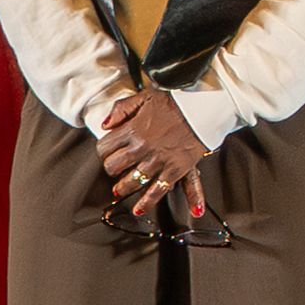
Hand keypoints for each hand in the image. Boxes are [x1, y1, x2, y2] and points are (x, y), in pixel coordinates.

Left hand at [95, 84, 211, 219]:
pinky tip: (139, 208)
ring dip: (123, 187)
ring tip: (120, 189)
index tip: (106, 151)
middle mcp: (142, 147)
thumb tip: (105, 125)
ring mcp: (158, 161)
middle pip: (114, 167)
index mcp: (133, 130)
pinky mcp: (174, 170)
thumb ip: (121, 109)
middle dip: (111, 168)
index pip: (104, 147)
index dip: (103, 150)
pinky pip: (157, 191)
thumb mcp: (144, 97)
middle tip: (114, 168)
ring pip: (131, 182)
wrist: (201, 109)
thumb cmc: (174, 102)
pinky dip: (147, 202)